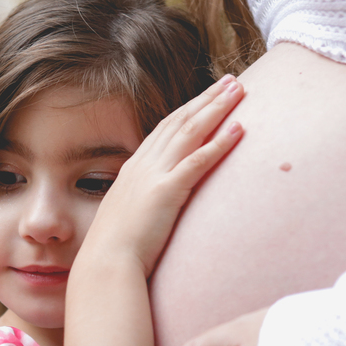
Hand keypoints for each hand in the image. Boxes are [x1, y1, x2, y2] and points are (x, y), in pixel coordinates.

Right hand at [83, 77, 243, 276]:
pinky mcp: (167, 192)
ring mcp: (154, 176)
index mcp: (134, 170)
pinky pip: (198, 161)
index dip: (188, 110)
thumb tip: (152, 208)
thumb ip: (142, 204)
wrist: (105, 264)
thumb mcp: (128, 218)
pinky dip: (219, 143)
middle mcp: (144, 166)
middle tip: (231, 80)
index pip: (165, 130)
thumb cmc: (115, 250)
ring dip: (216, 109)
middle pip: (180, 122)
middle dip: (206, 99)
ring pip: (190, 132)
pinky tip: (239, 129)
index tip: (207, 96)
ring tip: (240, 91)